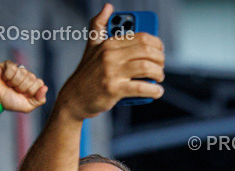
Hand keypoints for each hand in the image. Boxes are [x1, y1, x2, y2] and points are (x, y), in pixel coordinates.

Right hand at [0, 61, 47, 112]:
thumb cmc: (11, 102)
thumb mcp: (28, 106)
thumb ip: (40, 100)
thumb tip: (45, 87)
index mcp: (32, 83)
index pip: (39, 82)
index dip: (31, 91)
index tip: (23, 95)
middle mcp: (26, 74)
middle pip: (31, 77)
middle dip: (22, 87)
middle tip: (14, 90)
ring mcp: (17, 68)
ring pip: (22, 72)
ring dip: (14, 82)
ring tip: (9, 85)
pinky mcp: (7, 64)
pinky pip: (12, 67)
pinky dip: (7, 76)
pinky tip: (4, 79)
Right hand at [56, 4, 164, 120]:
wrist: (74, 97)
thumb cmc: (87, 73)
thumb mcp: (91, 46)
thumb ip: (98, 25)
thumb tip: (108, 7)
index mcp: (109, 43)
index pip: (141, 37)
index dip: (156, 43)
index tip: (160, 51)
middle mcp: (110, 55)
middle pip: (146, 51)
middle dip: (160, 59)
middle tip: (161, 66)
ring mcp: (111, 72)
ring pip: (146, 67)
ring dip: (158, 73)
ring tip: (158, 78)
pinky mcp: (113, 89)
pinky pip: (140, 88)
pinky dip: (153, 90)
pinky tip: (157, 91)